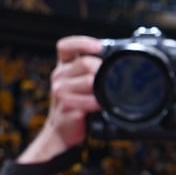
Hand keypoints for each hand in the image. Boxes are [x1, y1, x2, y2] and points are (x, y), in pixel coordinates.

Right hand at [42, 35, 103, 152]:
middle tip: (110, 78)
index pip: (65, 46)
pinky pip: (91, 100)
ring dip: (102, 88)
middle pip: (85, 62)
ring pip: (90, 81)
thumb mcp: (78, 84)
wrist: (61, 132)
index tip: (99, 47)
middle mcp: (59, 77)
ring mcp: (61, 91)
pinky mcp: (67, 106)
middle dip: (101, 69)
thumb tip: (116, 61)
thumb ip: (90, 71)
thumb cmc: (74, 106)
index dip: (82, 43)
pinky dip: (100, 103)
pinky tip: (101, 106)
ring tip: (105, 95)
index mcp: (62, 68)